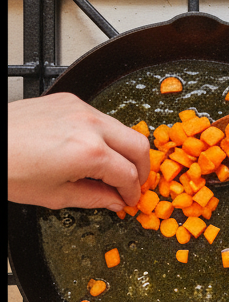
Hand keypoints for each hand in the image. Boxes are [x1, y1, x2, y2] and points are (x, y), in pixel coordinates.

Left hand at [8, 92, 149, 210]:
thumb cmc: (9, 169)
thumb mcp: (55, 195)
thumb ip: (93, 198)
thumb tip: (113, 200)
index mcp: (89, 152)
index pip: (129, 175)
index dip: (132, 193)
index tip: (128, 201)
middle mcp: (89, 125)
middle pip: (139, 145)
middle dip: (142, 170)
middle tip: (134, 185)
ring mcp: (79, 109)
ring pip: (123, 128)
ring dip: (125, 151)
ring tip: (114, 170)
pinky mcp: (68, 101)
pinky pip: (101, 118)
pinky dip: (107, 136)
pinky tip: (95, 152)